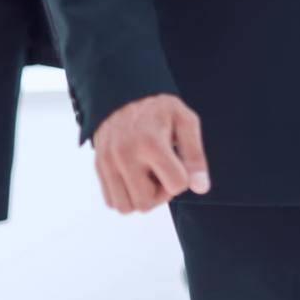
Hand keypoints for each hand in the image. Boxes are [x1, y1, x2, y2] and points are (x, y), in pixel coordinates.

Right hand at [93, 94, 210, 213]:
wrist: (124, 93)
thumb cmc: (159, 109)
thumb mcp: (185, 122)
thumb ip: (195, 156)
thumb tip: (201, 187)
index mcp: (150, 143)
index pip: (176, 185)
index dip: (183, 178)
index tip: (178, 162)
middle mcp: (125, 155)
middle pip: (146, 203)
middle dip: (160, 193)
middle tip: (162, 171)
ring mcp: (108, 162)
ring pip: (125, 207)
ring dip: (140, 197)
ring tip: (147, 174)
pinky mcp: (99, 166)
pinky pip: (111, 201)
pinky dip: (125, 195)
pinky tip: (134, 176)